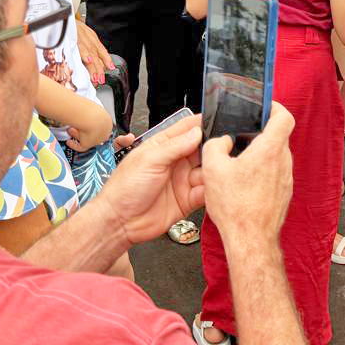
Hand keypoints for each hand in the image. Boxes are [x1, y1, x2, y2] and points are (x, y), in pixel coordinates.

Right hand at [65, 99, 113, 151]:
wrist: (92, 118)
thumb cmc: (93, 111)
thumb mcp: (95, 108)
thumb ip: (91, 111)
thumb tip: (85, 107)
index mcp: (107, 122)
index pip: (100, 125)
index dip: (91, 124)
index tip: (84, 122)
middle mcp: (103, 132)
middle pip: (93, 133)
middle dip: (83, 129)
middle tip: (75, 125)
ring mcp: (97, 140)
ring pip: (86, 139)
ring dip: (77, 135)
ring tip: (70, 130)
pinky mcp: (89, 145)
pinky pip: (81, 147)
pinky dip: (74, 145)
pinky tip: (69, 142)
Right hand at [75, 20, 114, 84]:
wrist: (65, 16)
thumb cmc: (72, 26)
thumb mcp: (84, 34)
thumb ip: (88, 47)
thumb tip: (91, 59)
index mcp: (92, 39)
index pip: (102, 51)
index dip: (107, 60)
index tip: (111, 68)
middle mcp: (89, 40)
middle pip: (97, 56)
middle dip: (99, 70)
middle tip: (100, 80)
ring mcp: (83, 39)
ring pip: (91, 55)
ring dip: (93, 67)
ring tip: (95, 78)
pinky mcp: (74, 38)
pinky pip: (80, 47)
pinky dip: (85, 54)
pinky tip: (88, 60)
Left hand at [98, 113, 205, 247]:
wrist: (120, 221)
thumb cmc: (124, 189)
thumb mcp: (149, 160)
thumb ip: (175, 146)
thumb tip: (197, 132)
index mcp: (163, 146)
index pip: (187, 129)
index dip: (202, 124)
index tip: (217, 123)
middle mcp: (175, 161)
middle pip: (202, 149)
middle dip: (214, 148)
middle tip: (223, 148)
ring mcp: (183, 180)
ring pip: (207, 170)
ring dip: (214, 170)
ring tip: (218, 169)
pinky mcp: (189, 199)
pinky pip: (206, 191)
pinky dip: (212, 189)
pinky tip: (213, 187)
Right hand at [201, 102, 294, 250]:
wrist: (251, 240)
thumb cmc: (235, 206)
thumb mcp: (213, 169)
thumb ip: (215, 146)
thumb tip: (222, 141)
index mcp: (270, 150)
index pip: (284, 117)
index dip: (276, 107)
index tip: (265, 105)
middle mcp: (283, 163)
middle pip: (278, 137)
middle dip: (260, 133)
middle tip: (241, 136)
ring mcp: (286, 179)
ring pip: (276, 157)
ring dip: (260, 154)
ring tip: (238, 162)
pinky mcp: (284, 194)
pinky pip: (275, 174)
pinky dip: (262, 172)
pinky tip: (244, 183)